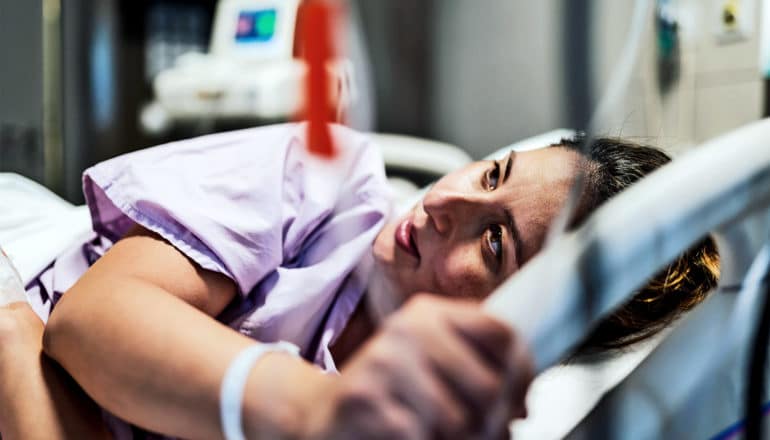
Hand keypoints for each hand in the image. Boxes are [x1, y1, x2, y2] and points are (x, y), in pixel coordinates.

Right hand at [303, 294, 533, 439]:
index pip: (501, 333)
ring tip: (452, 439)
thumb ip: (476, 365)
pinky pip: (423, 438)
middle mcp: (408, 329)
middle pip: (490, 385)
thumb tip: (521, 403)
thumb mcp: (430, 360)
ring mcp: (384, 363)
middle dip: (497, 424)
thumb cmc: (389, 390)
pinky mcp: (364, 400)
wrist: (323, 414)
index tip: (518, 402)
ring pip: (460, 422)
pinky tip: (416, 438)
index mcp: (429, 313)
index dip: (522, 375)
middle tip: (490, 434)